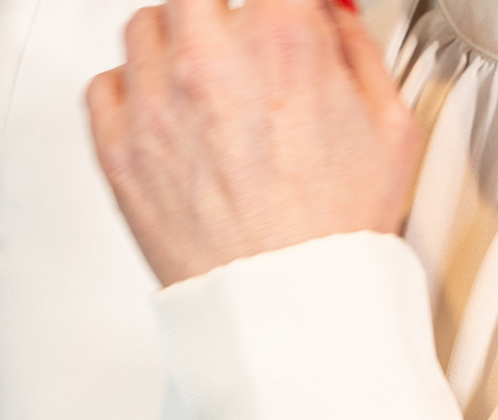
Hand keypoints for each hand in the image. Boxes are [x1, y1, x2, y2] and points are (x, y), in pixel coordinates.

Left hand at [87, 0, 420, 284]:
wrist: (290, 311)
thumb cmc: (337, 239)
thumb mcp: (392, 131)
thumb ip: (358, 52)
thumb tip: (334, 20)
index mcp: (281, 42)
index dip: (284, 6)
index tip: (286, 16)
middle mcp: (209, 61)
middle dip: (224, 17)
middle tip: (243, 52)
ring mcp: (157, 104)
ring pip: (146, 28)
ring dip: (176, 48)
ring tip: (206, 93)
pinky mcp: (120, 151)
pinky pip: (105, 85)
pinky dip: (132, 93)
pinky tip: (167, 121)